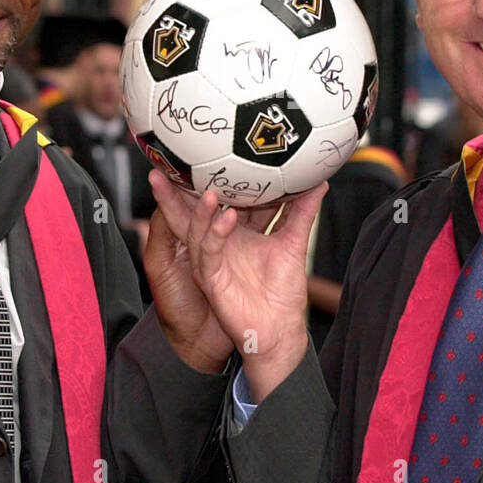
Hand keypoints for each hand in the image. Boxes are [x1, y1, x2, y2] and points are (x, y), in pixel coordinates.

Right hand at [147, 170, 327, 402]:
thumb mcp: (293, 242)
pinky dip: (216, 233)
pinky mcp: (212, 279)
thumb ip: (301, 212)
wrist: (281, 329)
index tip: (201, 152)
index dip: (208, 179)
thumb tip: (319, 181)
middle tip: (163, 168)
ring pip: (195, 230)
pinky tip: (227, 218)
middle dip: (174, 192)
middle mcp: (218, 243)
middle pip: (191, 213)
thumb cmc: (282, 291)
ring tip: (206, 190)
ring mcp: (212, 260)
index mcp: (233, 233)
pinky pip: (209, 252)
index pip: (217, 201)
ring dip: (199, 209)